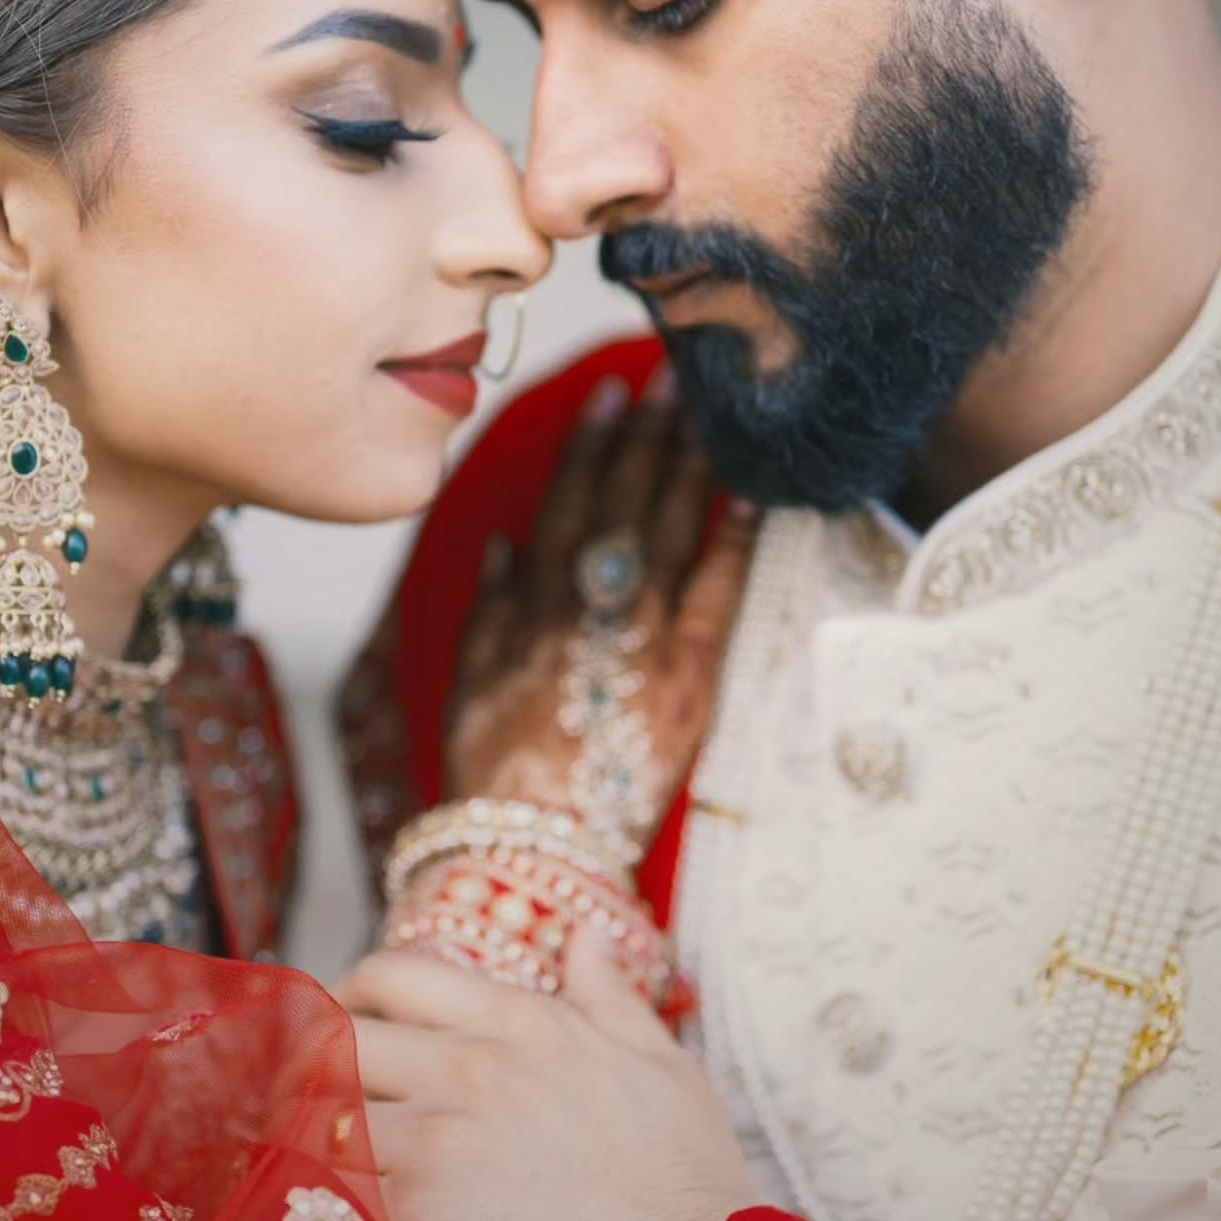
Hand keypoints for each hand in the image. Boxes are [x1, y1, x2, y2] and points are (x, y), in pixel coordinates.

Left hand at [337, 930, 758, 1220]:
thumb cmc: (692, 1191)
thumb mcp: (665, 1068)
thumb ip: (610, 998)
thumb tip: (584, 937)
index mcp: (526, 1024)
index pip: (396, 975)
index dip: (351, 995)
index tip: (341, 1024)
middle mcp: (470, 1069)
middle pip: (338, 1039)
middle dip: (306, 1065)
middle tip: (304, 1100)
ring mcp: (436, 1147)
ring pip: (315, 1118)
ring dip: (301, 1141)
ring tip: (303, 1167)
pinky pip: (323, 1199)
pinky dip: (310, 1208)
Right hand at [446, 368, 755, 851]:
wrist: (532, 839)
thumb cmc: (492, 763)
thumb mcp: (468, 675)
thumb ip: (487, 603)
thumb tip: (502, 541)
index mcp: (530, 599)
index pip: (567, 500)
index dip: (592, 444)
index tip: (611, 396)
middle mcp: (586, 604)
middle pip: (624, 501)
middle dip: (649, 436)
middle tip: (673, 381)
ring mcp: (640, 636)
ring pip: (670, 531)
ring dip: (690, 467)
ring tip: (708, 417)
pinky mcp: (687, 676)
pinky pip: (716, 594)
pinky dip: (732, 541)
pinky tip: (751, 496)